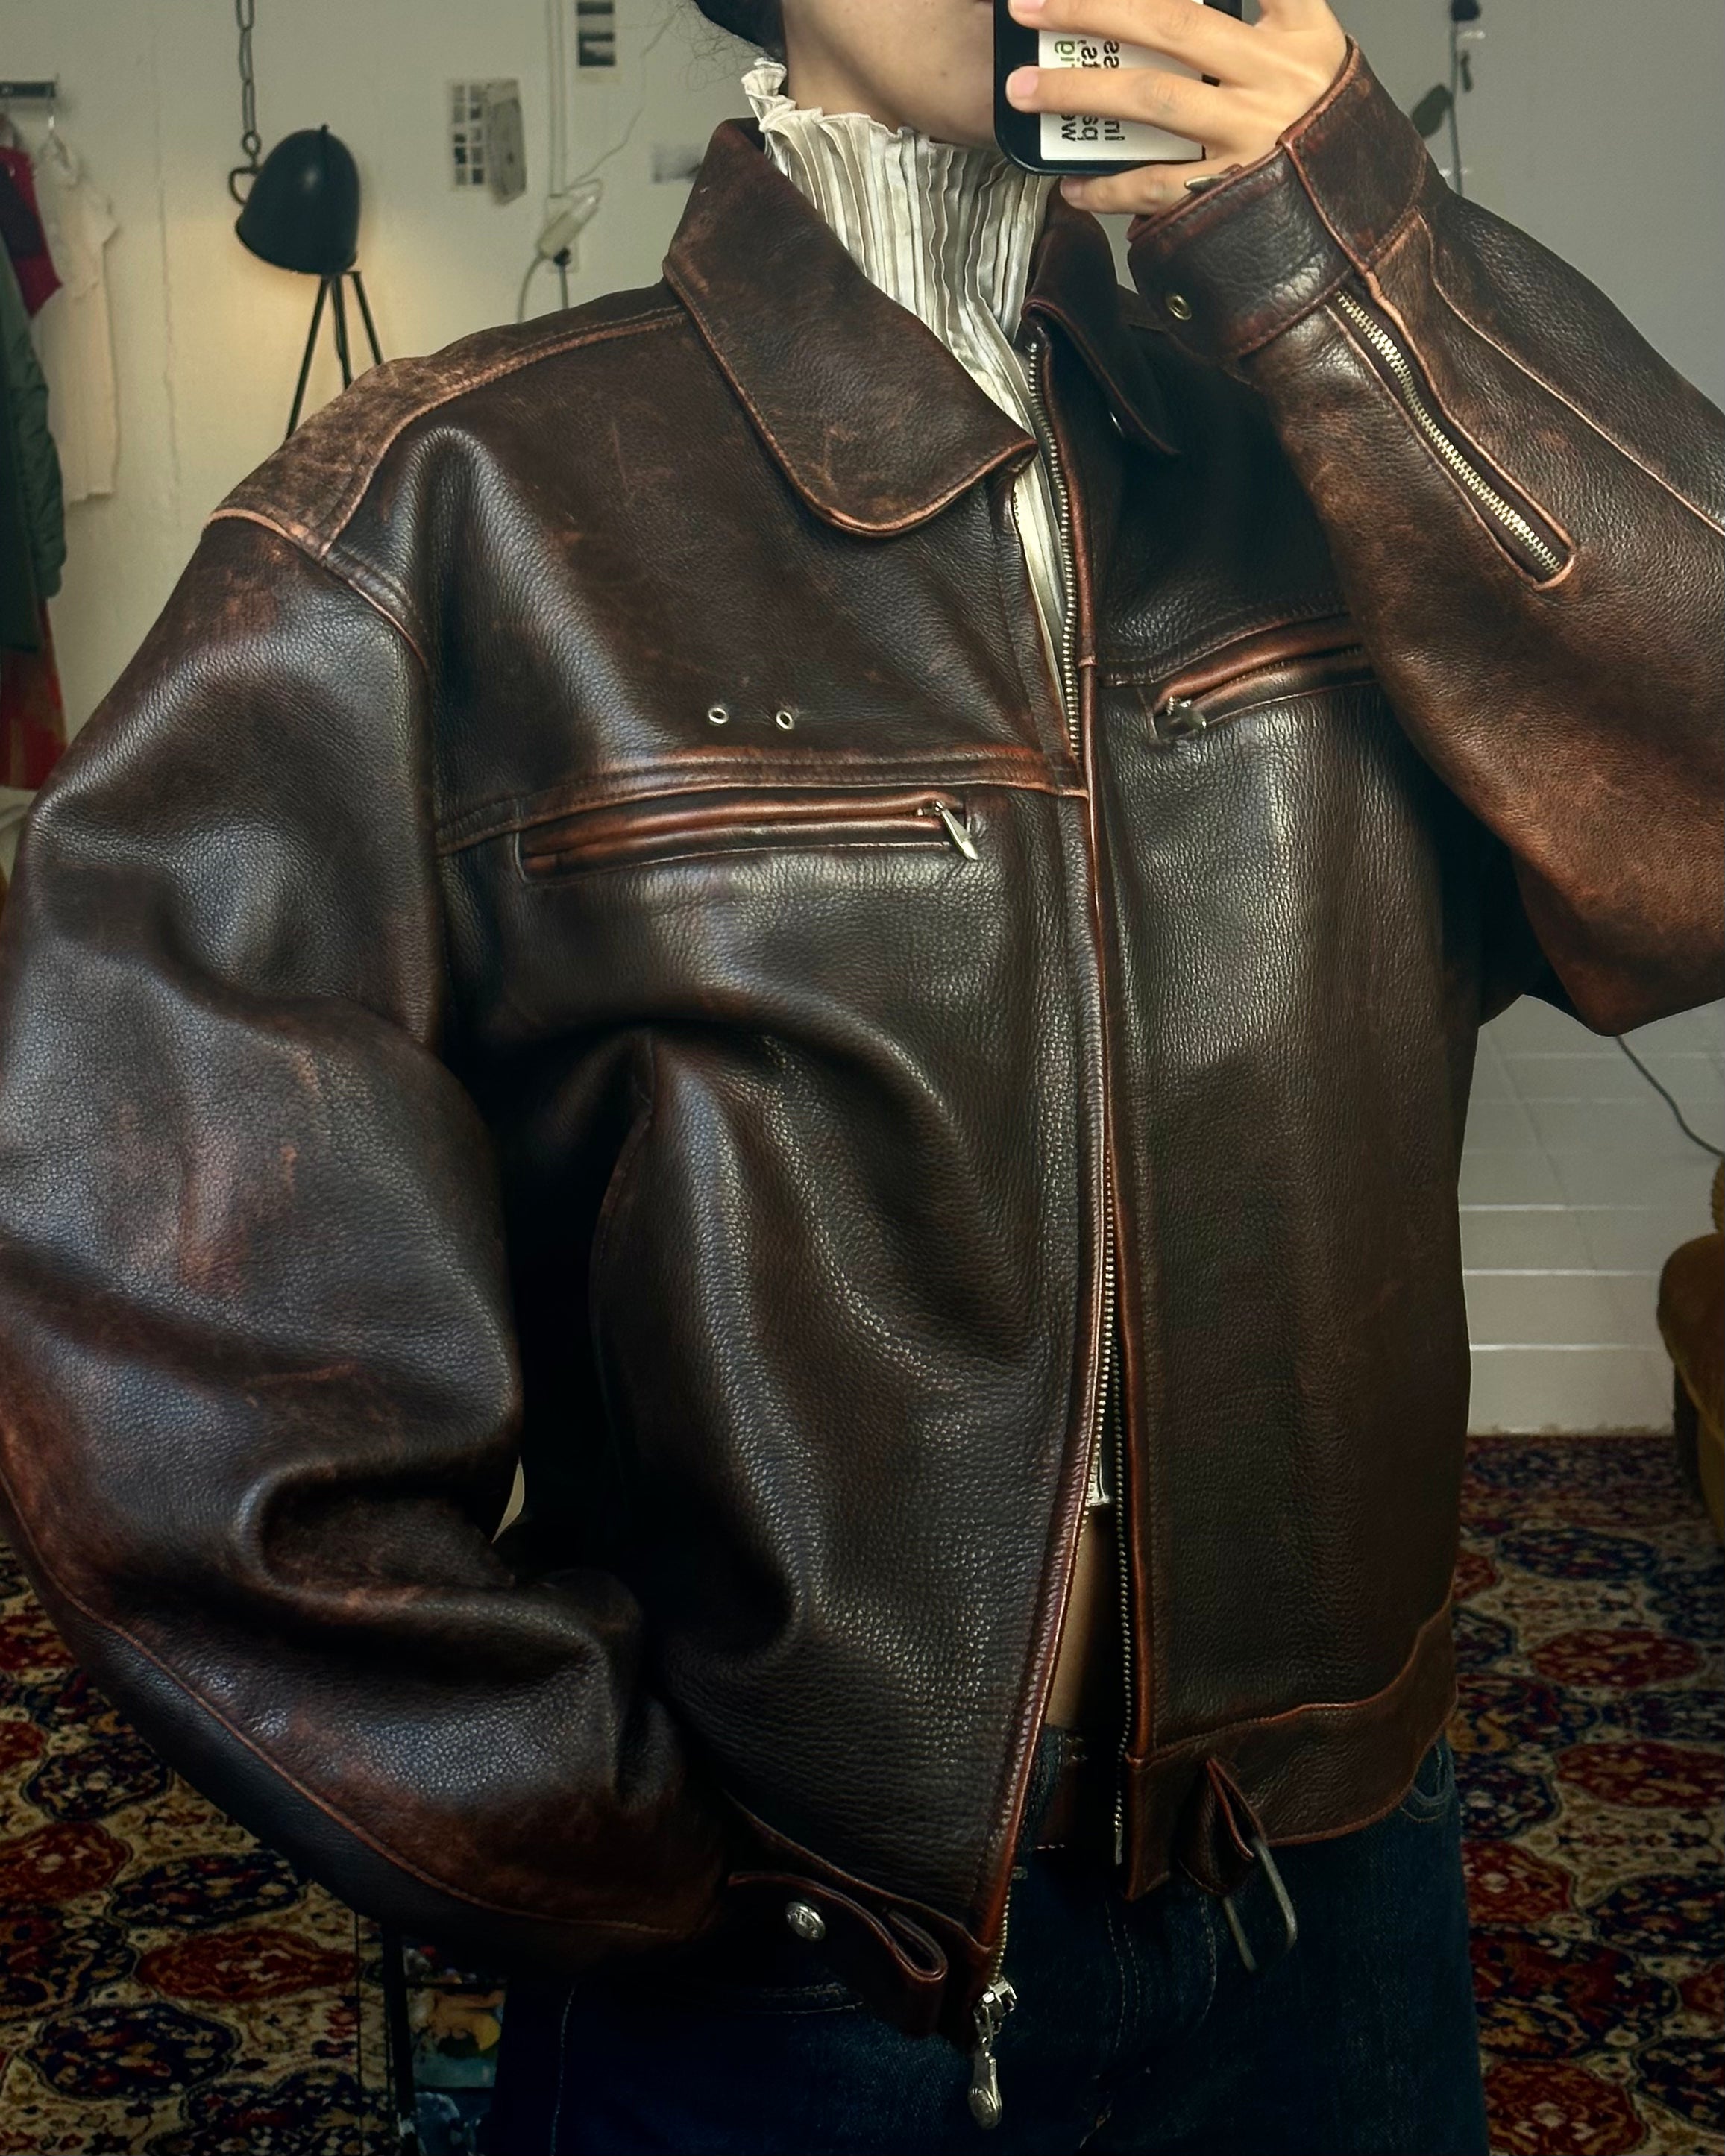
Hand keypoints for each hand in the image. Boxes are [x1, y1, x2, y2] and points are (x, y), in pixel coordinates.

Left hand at [1003, 0, 1348, 216]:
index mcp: (1301, 35)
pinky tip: (1074, 184)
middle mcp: (1275, 77)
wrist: (1366, 237)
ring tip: (1025, 90)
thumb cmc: (1329, 147)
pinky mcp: (1231, 194)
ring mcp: (1252, 135)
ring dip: (1078, 92)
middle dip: (1091, 8)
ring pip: (1150, 97)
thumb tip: (1179, 19)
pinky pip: (1154, 185)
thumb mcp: (1319, 69)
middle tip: (1033, 4)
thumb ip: (1268, 31)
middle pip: (1170, 23)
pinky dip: (1106, 186)